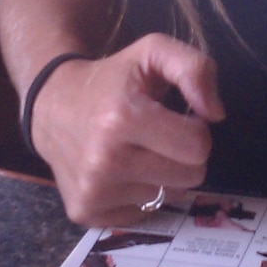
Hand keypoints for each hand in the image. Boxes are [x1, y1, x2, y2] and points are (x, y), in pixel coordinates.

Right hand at [30, 34, 225, 226]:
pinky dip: (139, 194)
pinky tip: (120, 171)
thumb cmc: (111, 79)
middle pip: (190, 177)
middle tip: (158, 136)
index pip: (198, 146)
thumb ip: (195, 69)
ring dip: (162, 175)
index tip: (176, 118)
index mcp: (122, 118)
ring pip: (169, 197)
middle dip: (183, 155)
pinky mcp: (85, 213)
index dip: (196, 129)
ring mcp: (92, 193)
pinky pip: (143, 214)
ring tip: (136, 151)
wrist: (51, 106)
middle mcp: (104, 162)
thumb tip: (216, 114)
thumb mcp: (153, 52)